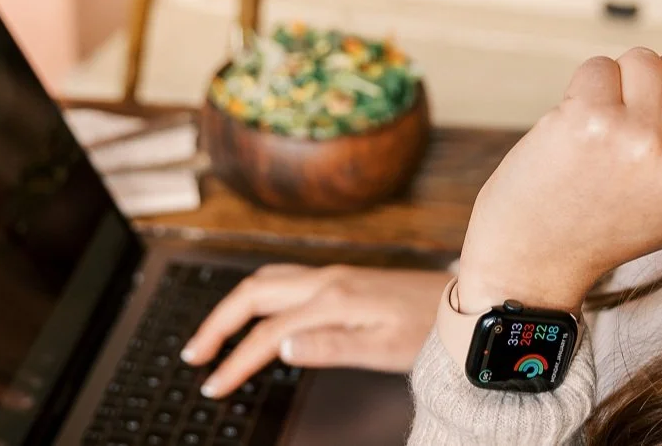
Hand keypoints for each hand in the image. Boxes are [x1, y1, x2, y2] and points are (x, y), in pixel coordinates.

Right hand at [181, 264, 449, 397]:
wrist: (467, 301)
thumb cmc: (431, 329)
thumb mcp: (384, 348)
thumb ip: (330, 347)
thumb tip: (282, 348)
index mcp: (332, 301)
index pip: (267, 334)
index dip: (235, 362)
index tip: (214, 386)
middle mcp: (326, 281)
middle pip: (253, 294)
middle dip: (217, 323)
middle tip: (194, 354)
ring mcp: (333, 275)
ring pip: (266, 281)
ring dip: (233, 305)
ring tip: (214, 333)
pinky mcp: (342, 278)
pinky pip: (284, 279)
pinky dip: (257, 295)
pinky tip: (256, 311)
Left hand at [458, 46, 661, 311]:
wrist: (539, 257)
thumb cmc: (613, 221)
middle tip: (635, 125)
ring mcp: (643, 138)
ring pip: (644, 59)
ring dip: (620, 86)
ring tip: (604, 137)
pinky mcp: (593, 120)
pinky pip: (600, 66)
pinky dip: (585, 90)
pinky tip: (577, 133)